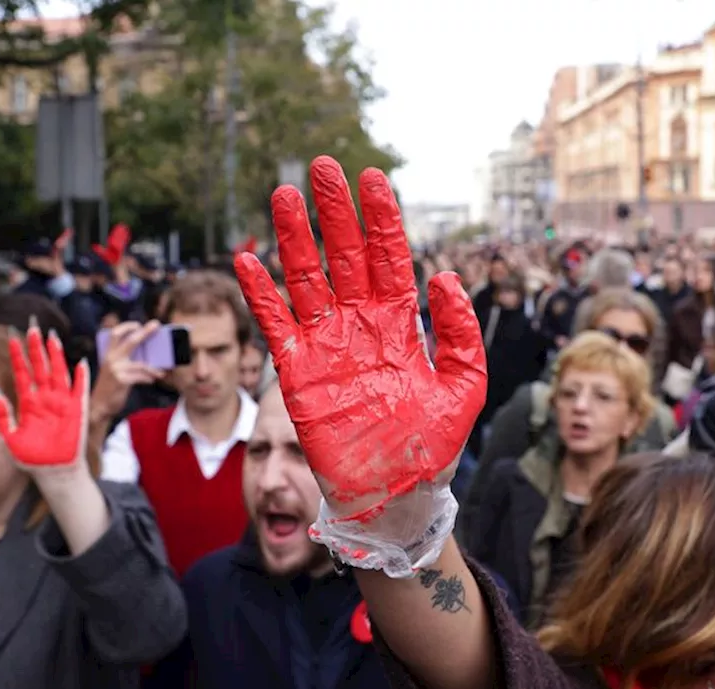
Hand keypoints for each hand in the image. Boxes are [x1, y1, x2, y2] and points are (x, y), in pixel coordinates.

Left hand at [0, 327, 90, 481]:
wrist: (52, 473)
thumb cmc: (31, 458)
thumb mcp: (9, 437)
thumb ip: (3, 415)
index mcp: (28, 403)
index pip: (22, 372)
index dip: (18, 355)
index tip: (11, 336)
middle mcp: (45, 399)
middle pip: (40, 367)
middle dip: (36, 347)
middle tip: (32, 326)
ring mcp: (62, 403)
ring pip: (58, 373)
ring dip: (56, 356)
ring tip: (52, 337)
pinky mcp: (77, 412)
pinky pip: (80, 391)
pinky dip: (81, 378)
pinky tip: (80, 363)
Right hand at [88, 320, 165, 425]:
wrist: (99, 406)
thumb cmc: (110, 388)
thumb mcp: (114, 371)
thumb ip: (124, 361)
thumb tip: (148, 355)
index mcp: (108, 355)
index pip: (115, 334)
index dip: (126, 327)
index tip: (138, 324)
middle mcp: (111, 359)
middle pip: (131, 341)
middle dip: (145, 332)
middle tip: (156, 324)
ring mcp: (116, 369)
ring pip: (141, 364)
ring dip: (153, 369)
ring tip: (161, 373)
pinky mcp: (121, 380)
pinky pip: (141, 377)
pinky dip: (148, 379)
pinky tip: (152, 381)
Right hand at [233, 156, 486, 521]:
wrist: (395, 495)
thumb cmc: (432, 445)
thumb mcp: (464, 387)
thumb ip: (460, 333)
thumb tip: (443, 277)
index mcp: (401, 324)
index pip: (388, 258)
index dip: (381, 219)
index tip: (373, 177)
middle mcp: (360, 325)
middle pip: (343, 256)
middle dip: (334, 212)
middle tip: (322, 167)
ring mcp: (326, 346)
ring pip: (306, 279)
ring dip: (294, 238)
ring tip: (282, 195)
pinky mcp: (298, 374)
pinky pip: (275, 326)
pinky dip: (261, 295)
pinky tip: (249, 260)